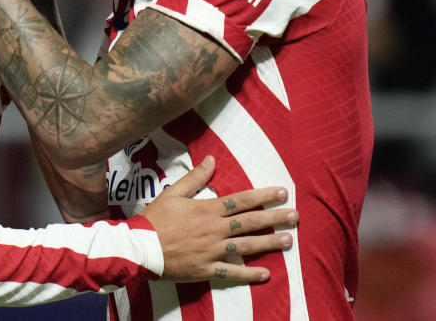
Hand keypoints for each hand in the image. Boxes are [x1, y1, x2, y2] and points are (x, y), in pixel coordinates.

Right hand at [141, 156, 296, 282]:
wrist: (140, 248)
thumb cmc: (155, 219)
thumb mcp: (172, 193)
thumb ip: (195, 178)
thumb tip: (211, 160)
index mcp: (207, 210)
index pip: (241, 201)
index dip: (263, 196)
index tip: (282, 192)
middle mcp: (214, 230)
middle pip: (250, 222)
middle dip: (275, 218)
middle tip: (295, 215)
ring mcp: (212, 251)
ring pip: (247, 246)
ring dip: (269, 243)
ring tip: (289, 240)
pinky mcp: (207, 269)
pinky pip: (232, 272)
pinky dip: (249, 274)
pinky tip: (266, 274)